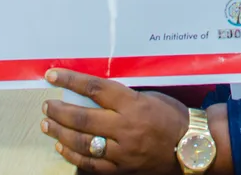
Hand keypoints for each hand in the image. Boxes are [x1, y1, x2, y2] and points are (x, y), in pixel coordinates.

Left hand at [41, 69, 188, 173]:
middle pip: (82, 118)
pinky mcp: (122, 169)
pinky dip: (73, 156)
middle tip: (48, 105)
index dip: (71, 80)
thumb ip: (123, 97)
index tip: (53, 75)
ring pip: (83, 143)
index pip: (95, 88)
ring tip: (48, 124)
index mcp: (133, 104)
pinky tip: (62, 147)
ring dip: (61, 132)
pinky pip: (92, 164)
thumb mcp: (150, 97)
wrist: (192, 146)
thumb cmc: (173, 116)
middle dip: (59, 111)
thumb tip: (94, 93)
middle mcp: (125, 128)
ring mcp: (123, 151)